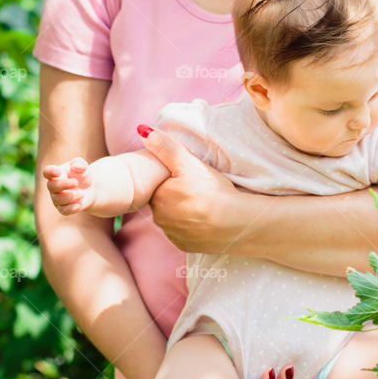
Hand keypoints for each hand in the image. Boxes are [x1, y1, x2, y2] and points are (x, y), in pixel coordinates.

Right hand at [43, 157, 94, 214]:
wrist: (90, 190)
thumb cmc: (83, 176)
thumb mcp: (84, 167)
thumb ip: (80, 163)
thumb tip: (75, 166)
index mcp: (56, 174)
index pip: (47, 172)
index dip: (50, 172)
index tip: (58, 171)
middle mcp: (53, 186)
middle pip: (51, 186)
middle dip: (64, 184)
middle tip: (76, 182)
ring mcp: (57, 198)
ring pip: (58, 199)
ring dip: (71, 196)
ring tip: (82, 193)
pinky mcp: (63, 208)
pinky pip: (64, 211)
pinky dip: (72, 208)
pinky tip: (80, 204)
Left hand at [142, 127, 240, 253]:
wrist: (235, 224)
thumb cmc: (212, 192)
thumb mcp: (188, 163)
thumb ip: (166, 147)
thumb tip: (142, 131)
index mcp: (157, 197)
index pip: (157, 185)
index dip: (170, 180)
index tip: (185, 178)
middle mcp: (160, 219)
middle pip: (164, 203)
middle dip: (175, 197)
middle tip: (197, 190)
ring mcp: (173, 235)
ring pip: (173, 219)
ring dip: (183, 213)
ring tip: (203, 204)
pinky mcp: (186, 247)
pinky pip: (184, 234)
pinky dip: (192, 228)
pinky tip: (205, 220)